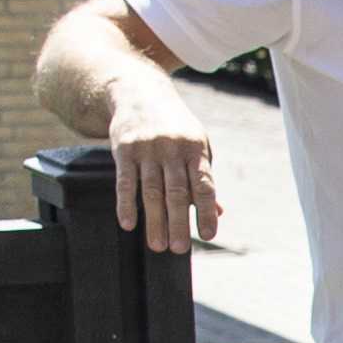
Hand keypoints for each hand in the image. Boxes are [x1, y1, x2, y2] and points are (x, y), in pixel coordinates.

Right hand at [109, 79, 222, 254]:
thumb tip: (218, 212)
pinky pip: (125, 181)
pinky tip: (128, 224)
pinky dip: (126, 204)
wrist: (138, 92)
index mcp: (196, 149)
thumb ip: (202, 178)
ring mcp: (147, 148)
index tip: (208, 235)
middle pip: (176, 192)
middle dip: (178, 222)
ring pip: (151, 190)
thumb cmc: (174, 127)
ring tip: (157, 245)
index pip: (204, 185)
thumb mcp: (195, 146)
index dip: (206, 211)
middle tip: (179, 249)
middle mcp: (173, 148)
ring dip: (154, 220)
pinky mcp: (124, 149)